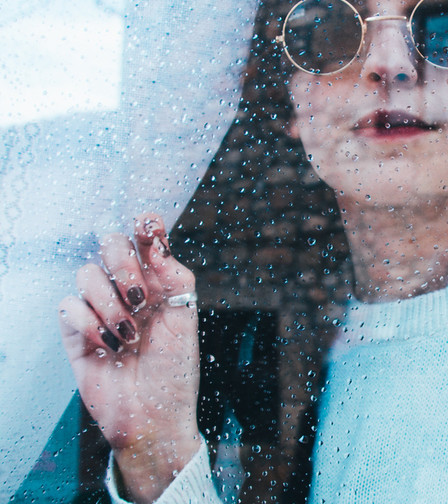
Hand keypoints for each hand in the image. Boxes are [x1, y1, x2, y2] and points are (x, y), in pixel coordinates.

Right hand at [59, 213, 200, 502]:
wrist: (154, 416)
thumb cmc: (175, 370)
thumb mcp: (185, 318)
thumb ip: (174, 275)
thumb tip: (157, 240)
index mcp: (157, 282)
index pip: (145, 239)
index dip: (144, 226)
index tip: (147, 225)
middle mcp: (127, 290)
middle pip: (109, 244)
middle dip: (124, 264)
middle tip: (140, 296)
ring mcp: (99, 309)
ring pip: (87, 273)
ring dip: (110, 303)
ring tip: (130, 334)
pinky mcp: (76, 333)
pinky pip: (68, 305)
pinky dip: (89, 322)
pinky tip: (109, 345)